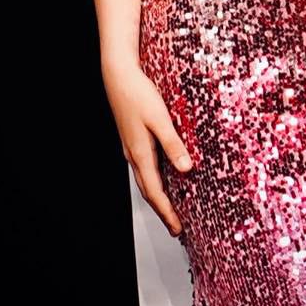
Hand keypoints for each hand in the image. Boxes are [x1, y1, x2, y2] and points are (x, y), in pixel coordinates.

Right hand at [105, 64, 192, 234]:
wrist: (119, 76)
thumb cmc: (139, 95)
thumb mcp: (161, 119)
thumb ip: (173, 144)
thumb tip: (187, 169)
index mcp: (140, 154)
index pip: (155, 192)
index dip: (167, 212)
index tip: (178, 229)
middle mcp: (134, 156)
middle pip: (149, 191)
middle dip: (163, 211)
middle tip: (177, 228)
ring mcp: (133, 149)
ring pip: (146, 181)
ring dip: (159, 198)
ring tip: (172, 210)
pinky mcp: (134, 140)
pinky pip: (146, 168)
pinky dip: (156, 181)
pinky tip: (165, 180)